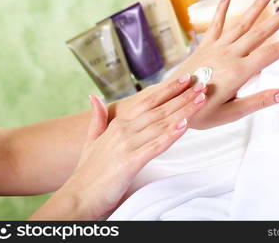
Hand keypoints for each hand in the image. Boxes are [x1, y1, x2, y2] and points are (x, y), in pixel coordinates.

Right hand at [30, 75, 206, 219]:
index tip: (184, 80)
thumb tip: (94, 97)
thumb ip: (97, 119)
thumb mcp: (91, 141)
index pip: (148, 102)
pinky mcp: (129, 162)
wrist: (77, 197)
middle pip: (159, 110)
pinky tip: (184, 125)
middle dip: (182, 97)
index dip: (168, 90)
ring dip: (183, 111)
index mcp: (118, 124)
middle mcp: (123, 130)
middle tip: (201, 84)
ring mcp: (126, 145)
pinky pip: (155, 146)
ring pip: (161, 124)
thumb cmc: (87, 171)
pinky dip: (170, 135)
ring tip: (200, 100)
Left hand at [167, 0, 278, 128]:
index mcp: (238, 72)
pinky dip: (221, 10)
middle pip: (260, 32)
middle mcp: (229, 55)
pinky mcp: (205, 46)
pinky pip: (214, 25)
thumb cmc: (199, 111)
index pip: (272, 53)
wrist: (170, 103)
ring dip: (256, 7)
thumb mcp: (230, 113)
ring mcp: (216, 48)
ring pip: (241, 23)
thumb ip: (257, 101)